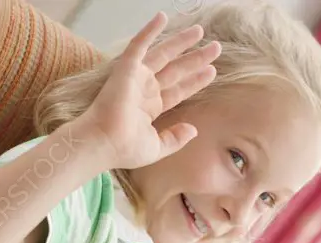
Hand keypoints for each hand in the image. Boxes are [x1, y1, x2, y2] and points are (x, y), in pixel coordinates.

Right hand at [76, 12, 220, 168]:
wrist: (104, 143)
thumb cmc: (125, 149)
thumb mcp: (157, 147)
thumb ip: (175, 138)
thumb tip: (193, 130)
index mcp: (151, 108)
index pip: (178, 90)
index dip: (195, 80)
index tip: (211, 71)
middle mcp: (145, 90)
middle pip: (176, 70)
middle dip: (196, 58)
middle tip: (216, 47)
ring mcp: (136, 77)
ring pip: (164, 54)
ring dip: (181, 42)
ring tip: (201, 30)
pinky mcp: (127, 68)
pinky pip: (140, 44)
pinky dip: (150, 30)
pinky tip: (162, 16)